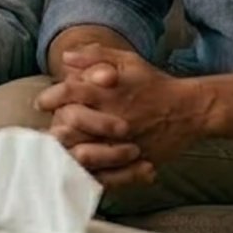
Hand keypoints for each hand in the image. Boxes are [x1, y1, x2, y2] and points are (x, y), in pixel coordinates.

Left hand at [36, 45, 208, 184]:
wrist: (190, 110)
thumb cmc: (155, 84)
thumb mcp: (128, 62)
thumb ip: (95, 56)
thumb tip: (65, 57)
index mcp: (109, 92)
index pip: (69, 93)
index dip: (50, 97)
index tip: (42, 103)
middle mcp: (113, 118)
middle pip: (70, 127)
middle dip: (54, 129)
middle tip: (46, 132)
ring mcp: (123, 143)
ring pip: (84, 155)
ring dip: (66, 154)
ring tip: (56, 153)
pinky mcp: (134, 162)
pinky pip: (105, 176)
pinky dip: (88, 175)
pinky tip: (78, 171)